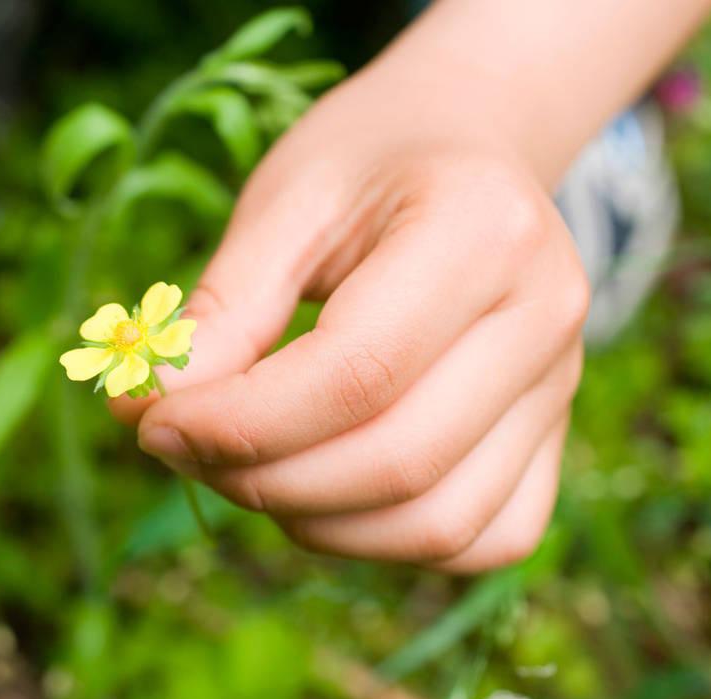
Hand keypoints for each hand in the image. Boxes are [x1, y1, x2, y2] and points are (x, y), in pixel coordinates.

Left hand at [113, 73, 588, 572]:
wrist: (468, 143)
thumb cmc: (367, 161)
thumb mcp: (282, 204)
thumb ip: (222, 313)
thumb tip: (147, 417)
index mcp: (483, 232)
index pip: (355, 375)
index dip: (239, 424)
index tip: (150, 423)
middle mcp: (546, 317)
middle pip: (398, 463)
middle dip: (261, 481)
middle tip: (180, 448)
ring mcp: (563, 385)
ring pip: (439, 524)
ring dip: (314, 523)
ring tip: (242, 467)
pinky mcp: (555, 436)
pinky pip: (482, 538)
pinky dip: (384, 543)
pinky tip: (320, 491)